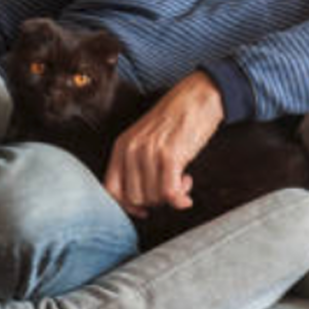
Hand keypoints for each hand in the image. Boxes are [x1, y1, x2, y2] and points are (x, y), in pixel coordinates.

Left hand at [104, 71, 223, 217]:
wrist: (197, 96)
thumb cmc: (175, 119)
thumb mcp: (145, 138)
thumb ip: (136, 163)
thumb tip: (140, 199)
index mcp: (121, 145)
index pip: (111, 189)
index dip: (126, 207)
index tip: (143, 211)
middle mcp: (131, 149)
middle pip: (135, 198)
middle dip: (155, 201)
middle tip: (170, 188)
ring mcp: (149, 152)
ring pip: (153, 197)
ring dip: (170, 196)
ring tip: (182, 180)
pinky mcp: (170, 155)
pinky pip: (170, 193)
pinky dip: (180, 200)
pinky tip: (187, 192)